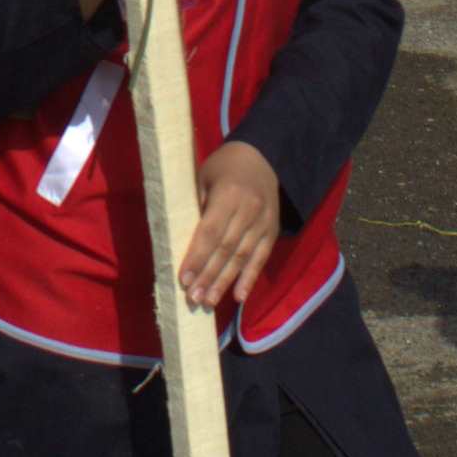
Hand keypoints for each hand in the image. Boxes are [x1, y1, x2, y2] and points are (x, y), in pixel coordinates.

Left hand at [178, 143, 286, 317]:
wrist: (263, 155)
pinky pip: (261, 258)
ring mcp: (264, 222)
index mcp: (229, 195)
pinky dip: (250, 278)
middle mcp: (249, 210)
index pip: (210, 232)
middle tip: (193, 298)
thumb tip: (186, 244)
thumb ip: (199, 208)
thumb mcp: (204, 178)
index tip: (183, 279)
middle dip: (208, 276)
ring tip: (208, 301)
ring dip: (225, 282)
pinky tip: (239, 296)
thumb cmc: (224, 167)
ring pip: (242, 257)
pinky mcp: (272, 230)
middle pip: (226, 249)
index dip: (197, 257)